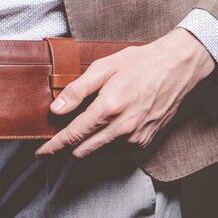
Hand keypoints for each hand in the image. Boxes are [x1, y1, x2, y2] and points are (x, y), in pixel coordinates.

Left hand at [34, 28, 215, 158]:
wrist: (177, 68)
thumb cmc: (140, 64)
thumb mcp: (104, 68)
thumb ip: (77, 90)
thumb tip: (56, 109)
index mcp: (108, 109)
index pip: (72, 136)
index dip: (53, 147)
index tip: (40, 153)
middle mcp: (122, 129)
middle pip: (82, 151)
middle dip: (66, 148)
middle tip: (56, 138)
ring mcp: (135, 138)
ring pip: (99, 153)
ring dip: (86, 145)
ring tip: (82, 127)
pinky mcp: (144, 142)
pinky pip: (116, 150)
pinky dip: (104, 143)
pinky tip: (104, 126)